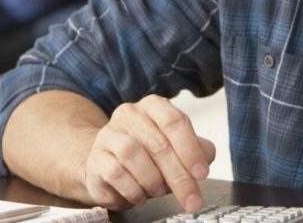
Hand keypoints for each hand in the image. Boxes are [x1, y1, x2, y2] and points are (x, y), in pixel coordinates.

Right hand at [84, 95, 215, 212]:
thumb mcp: (177, 149)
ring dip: (152, 180)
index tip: (201, 173)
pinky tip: (140, 194)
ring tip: (158, 191)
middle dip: (179, 176)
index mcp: (153, 106)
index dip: (190, 149)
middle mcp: (128, 114)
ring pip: (133, 154)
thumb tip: (206, 157)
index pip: (174, 121)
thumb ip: (197, 150)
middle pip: (158, 143)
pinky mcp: (95, 158)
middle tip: (191, 197)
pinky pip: (116, 173)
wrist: (108, 167)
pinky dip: (134, 190)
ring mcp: (108, 134)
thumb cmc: (147, 156)